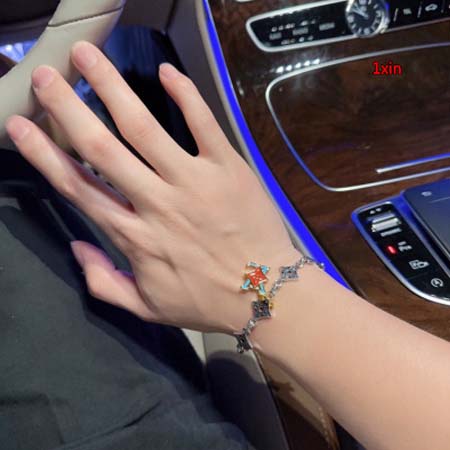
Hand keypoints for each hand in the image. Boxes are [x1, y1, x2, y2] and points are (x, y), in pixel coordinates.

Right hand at [6, 42, 298, 333]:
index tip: (20, 125)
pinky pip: (203, 125)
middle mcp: (157, 203)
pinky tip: (167, 71)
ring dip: (112, 89)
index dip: (44, 155)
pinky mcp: (228, 168)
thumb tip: (77, 247)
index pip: (78, 188)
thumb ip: (104, 282)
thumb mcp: (149, 307)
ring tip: (87, 57)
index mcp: (134, 236)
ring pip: (144, 129)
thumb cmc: (208, 301)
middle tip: (45, 77)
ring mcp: (193, 181)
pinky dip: (186, 96)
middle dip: (68, 109)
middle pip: (102, 149)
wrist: (269, 293)